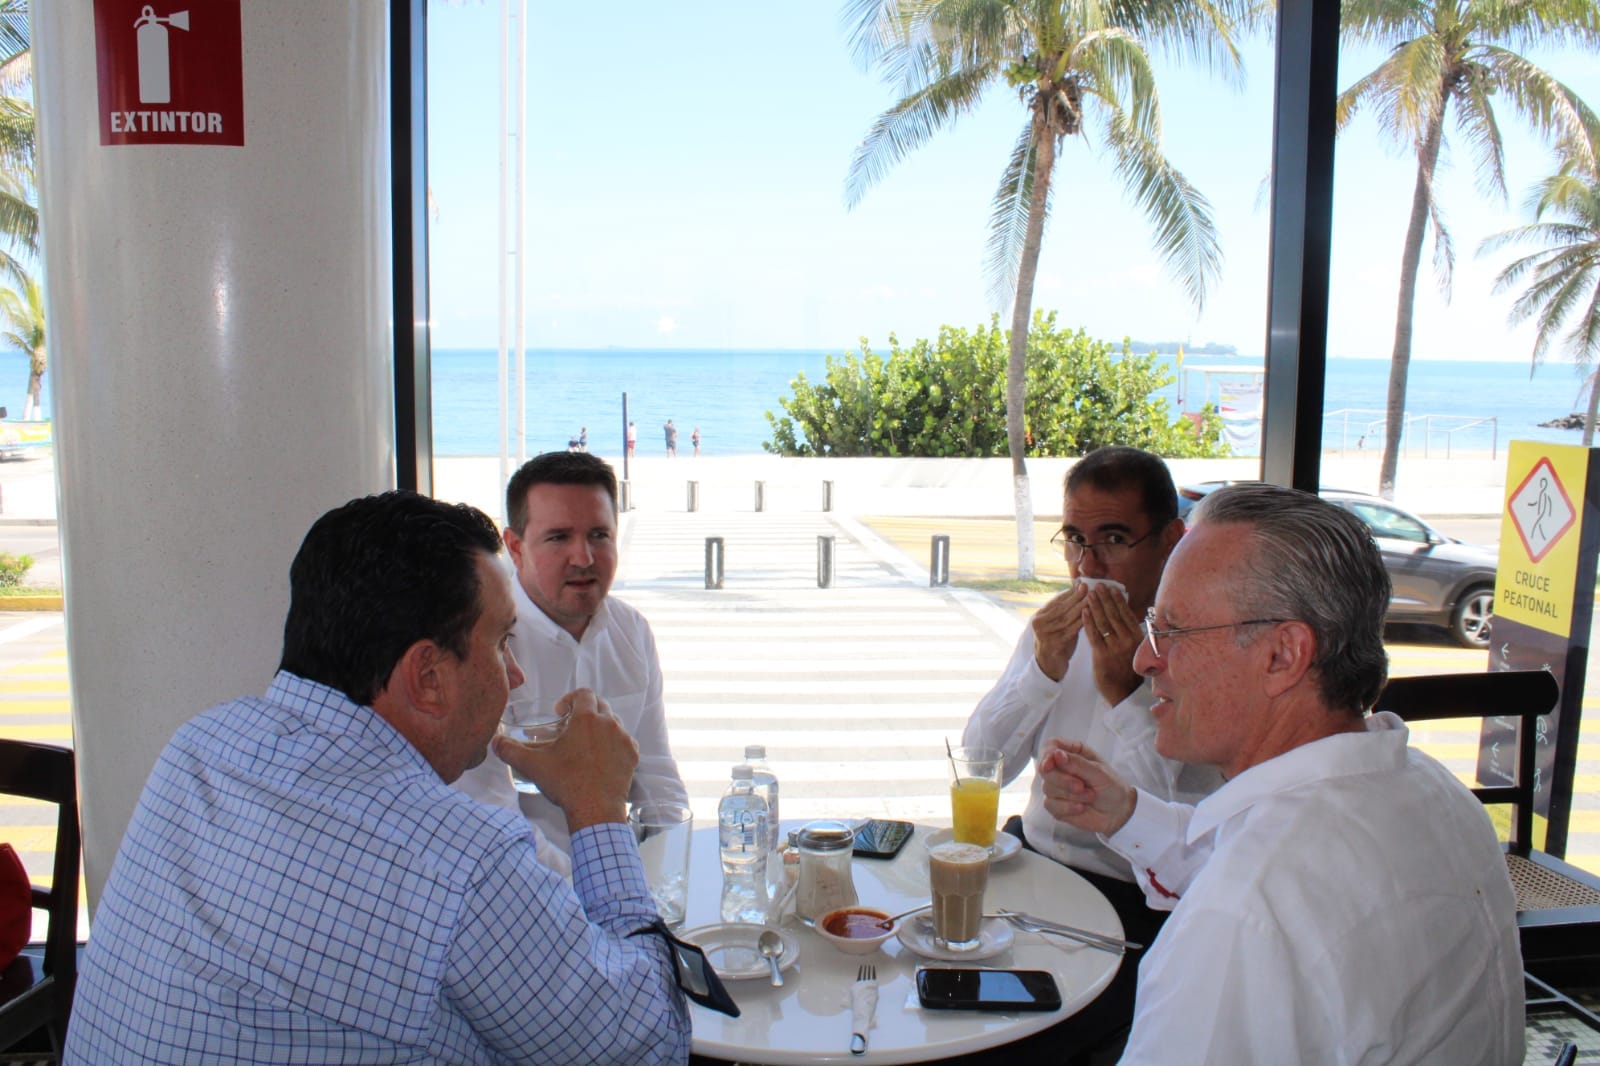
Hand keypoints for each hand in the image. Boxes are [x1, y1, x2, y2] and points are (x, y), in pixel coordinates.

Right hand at [493, 688, 638, 832]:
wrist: (595, 810)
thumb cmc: (567, 784)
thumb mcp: (533, 766)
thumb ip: (511, 751)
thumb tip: (496, 742)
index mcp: (587, 719)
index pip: (583, 693)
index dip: (569, 699)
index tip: (560, 714)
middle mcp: (609, 724)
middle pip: (599, 705)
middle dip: (585, 712)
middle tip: (571, 728)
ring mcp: (624, 739)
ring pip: (613, 722)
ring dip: (600, 727)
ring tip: (585, 744)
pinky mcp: (632, 755)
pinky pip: (624, 741)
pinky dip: (613, 744)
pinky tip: (601, 758)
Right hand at [1030, 584, 1088, 681]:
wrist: (1048, 666)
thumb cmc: (1056, 642)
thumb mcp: (1057, 625)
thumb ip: (1065, 611)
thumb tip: (1078, 590)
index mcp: (1039, 617)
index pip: (1056, 601)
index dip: (1070, 592)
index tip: (1082, 583)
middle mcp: (1039, 624)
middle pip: (1061, 608)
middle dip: (1076, 596)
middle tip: (1089, 587)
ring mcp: (1045, 635)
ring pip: (1066, 618)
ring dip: (1080, 607)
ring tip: (1092, 598)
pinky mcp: (1053, 645)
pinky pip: (1070, 631)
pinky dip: (1081, 622)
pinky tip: (1090, 616)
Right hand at [1038, 739, 1136, 836]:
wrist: (1119, 812)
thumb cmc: (1112, 786)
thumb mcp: (1098, 772)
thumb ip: (1076, 763)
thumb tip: (1055, 755)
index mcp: (1073, 752)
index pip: (1050, 746)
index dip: (1047, 755)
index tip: (1050, 765)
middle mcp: (1062, 767)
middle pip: (1045, 769)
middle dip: (1063, 781)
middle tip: (1081, 786)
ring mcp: (1057, 786)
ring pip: (1047, 788)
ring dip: (1071, 795)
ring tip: (1090, 796)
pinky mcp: (1056, 804)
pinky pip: (1050, 805)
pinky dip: (1067, 807)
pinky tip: (1081, 807)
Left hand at [1080, 585, 1142, 705]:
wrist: (1125, 692)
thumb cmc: (1129, 668)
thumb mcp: (1135, 648)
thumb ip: (1130, 632)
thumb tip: (1123, 613)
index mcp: (1138, 637)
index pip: (1126, 614)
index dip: (1118, 600)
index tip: (1111, 588)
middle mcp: (1128, 640)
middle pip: (1114, 615)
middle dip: (1105, 598)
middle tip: (1098, 586)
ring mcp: (1115, 648)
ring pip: (1103, 622)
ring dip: (1095, 606)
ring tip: (1089, 594)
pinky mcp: (1102, 655)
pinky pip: (1093, 635)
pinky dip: (1088, 621)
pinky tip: (1083, 611)